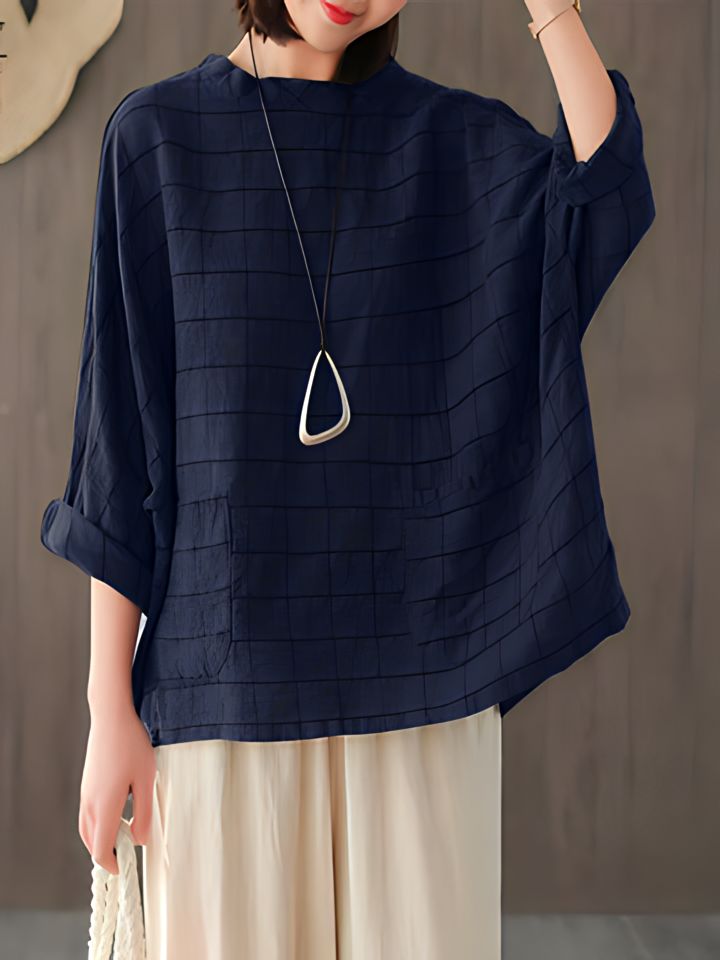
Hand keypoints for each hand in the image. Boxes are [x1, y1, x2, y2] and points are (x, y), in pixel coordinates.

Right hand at [78, 702, 156, 873]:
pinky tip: (116, 815)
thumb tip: (139, 840)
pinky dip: (97, 825)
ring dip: (101, 839)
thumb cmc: (131, 745)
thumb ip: (144, 813)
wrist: (110, 717)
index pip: (100, 849)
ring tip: (123, 836)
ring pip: (87, 828)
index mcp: (104, 805)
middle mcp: (90, 803)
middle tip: (128, 852)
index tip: (125, 868)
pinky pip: (87, 814)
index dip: (112, 863)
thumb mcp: (146, 779)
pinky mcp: (87, 785)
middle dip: (107, 853)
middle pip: (91, 842)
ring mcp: (85, 793)